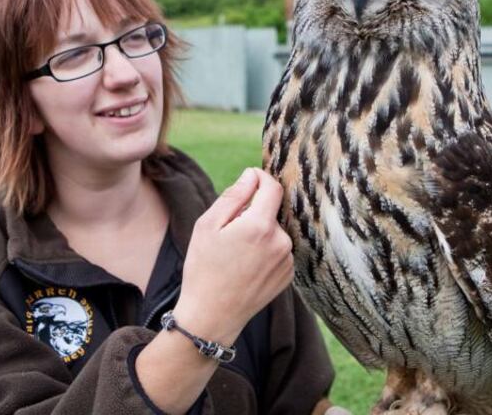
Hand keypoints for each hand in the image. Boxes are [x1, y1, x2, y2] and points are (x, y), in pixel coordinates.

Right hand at [173, 168, 292, 344]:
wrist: (212, 315)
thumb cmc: (204, 269)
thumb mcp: (208, 225)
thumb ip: (233, 196)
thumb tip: (251, 176)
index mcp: (260, 226)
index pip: (273, 188)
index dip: (261, 179)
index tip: (250, 179)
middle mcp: (281, 242)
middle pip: (271, 211)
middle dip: (253, 212)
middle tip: (229, 230)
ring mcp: (287, 260)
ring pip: (275, 231)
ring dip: (260, 232)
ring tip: (236, 253)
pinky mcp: (288, 275)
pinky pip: (279, 250)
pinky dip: (265, 250)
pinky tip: (246, 265)